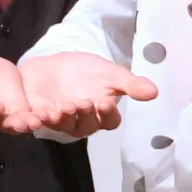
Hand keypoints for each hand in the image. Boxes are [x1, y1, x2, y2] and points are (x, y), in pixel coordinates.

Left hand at [17, 51, 157, 137]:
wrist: (53, 64)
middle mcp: (82, 121)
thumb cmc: (85, 71)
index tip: (105, 102)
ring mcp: (60, 121)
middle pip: (86, 126)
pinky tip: (38, 113)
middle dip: (84, 115)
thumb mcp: (110, 73)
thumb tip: (154, 92)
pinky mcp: (38, 116)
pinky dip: (37, 120)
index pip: (109, 121)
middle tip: (82, 103)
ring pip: (63, 126)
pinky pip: (38, 123)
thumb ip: (130, 84)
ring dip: (62, 119)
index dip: (108, 114)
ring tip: (60, 108)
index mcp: (102, 113)